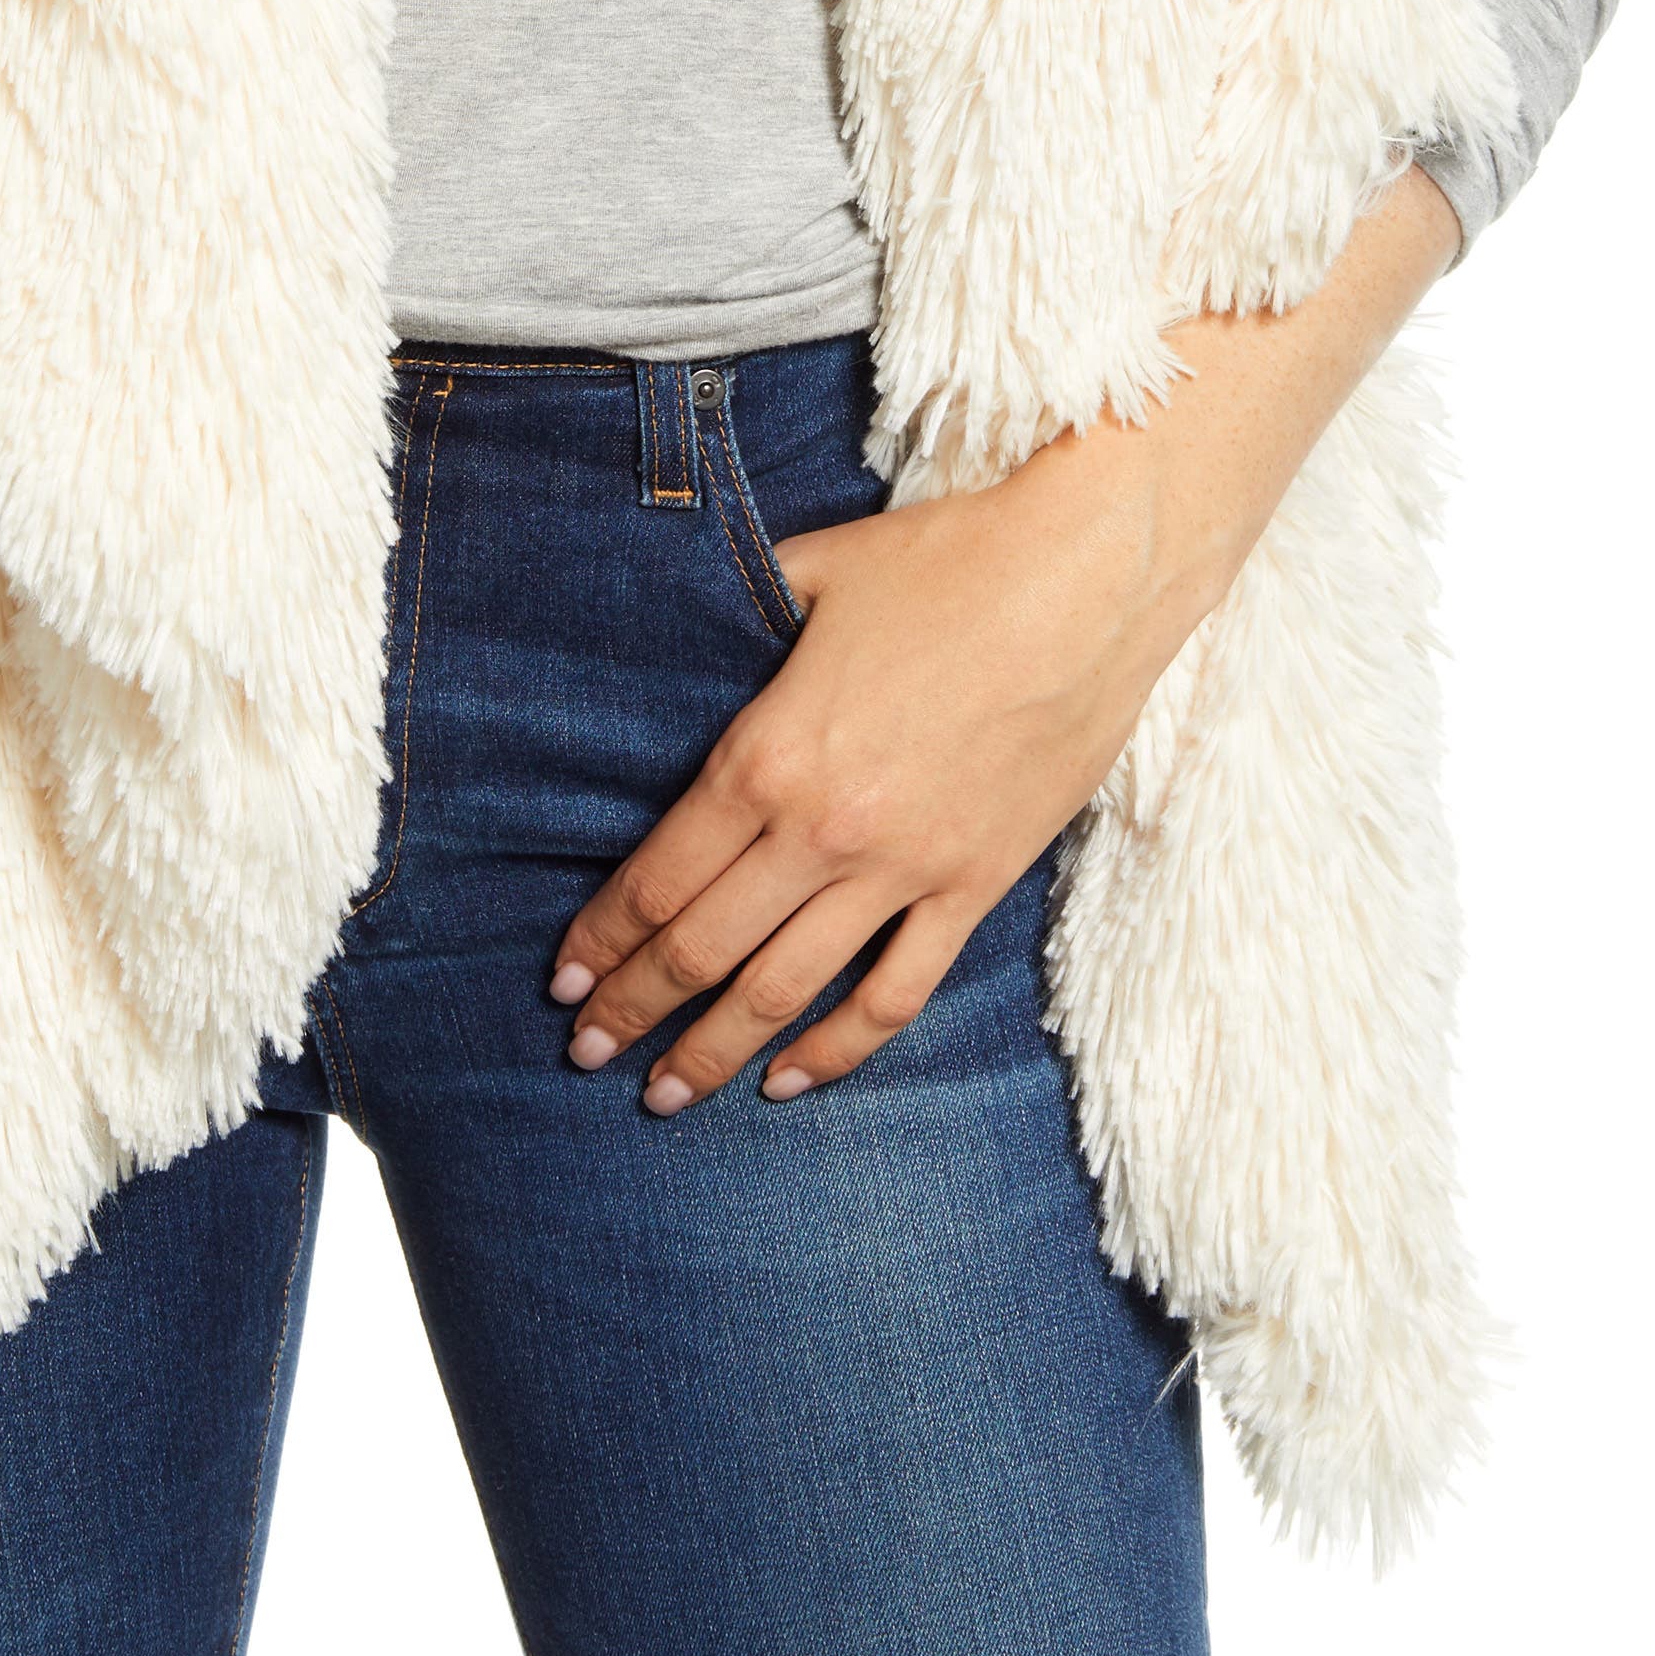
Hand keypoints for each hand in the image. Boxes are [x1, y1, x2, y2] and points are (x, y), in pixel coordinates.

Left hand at [547, 166, 1463, 1110]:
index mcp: (768, 755)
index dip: (601, 938)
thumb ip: (737, 615)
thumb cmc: (947, 560)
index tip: (564, 981)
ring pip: (785, 990)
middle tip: (588, 1052)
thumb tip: (685, 626)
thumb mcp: (812, 574)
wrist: (1090, 577)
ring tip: (665, 1095)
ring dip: (715, 1051)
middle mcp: (823, 830)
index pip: (658, 878)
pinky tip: (792, 1080)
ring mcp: (904, 869)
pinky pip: (895, 993)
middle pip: (702, 948)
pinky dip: (838, 1049)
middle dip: (633, 1009)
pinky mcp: (975, 886)